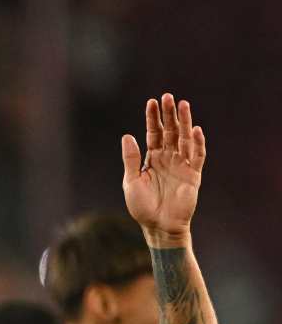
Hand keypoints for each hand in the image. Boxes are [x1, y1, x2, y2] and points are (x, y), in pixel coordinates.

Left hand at [122, 93, 204, 247]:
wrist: (158, 226)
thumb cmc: (142, 207)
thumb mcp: (131, 181)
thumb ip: (131, 159)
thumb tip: (127, 136)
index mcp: (152, 159)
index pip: (153, 133)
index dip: (152, 118)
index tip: (151, 102)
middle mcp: (168, 158)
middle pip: (170, 132)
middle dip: (169, 114)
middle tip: (168, 96)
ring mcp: (182, 165)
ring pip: (184, 139)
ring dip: (185, 122)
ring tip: (183, 105)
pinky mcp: (193, 175)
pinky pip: (197, 156)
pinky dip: (197, 143)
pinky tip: (195, 130)